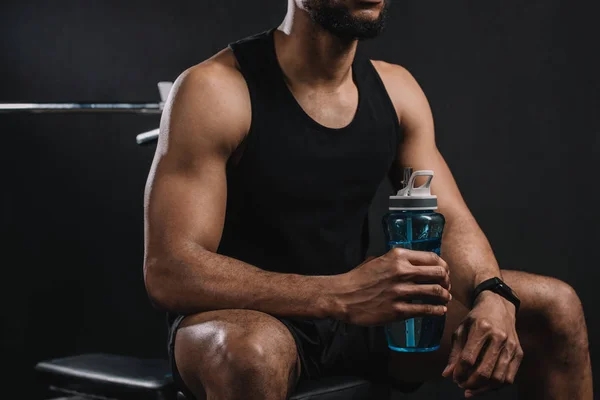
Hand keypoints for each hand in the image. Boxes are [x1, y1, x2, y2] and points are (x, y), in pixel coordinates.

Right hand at [334, 248, 451, 325]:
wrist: (342, 296)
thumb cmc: (358, 279)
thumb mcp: (377, 260)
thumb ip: (395, 261)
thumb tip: (411, 263)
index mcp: (397, 256)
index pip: (432, 257)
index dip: (443, 266)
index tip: (444, 272)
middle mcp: (401, 271)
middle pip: (438, 273)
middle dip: (446, 281)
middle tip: (446, 286)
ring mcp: (400, 291)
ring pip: (435, 292)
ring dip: (444, 296)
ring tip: (445, 299)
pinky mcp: (398, 310)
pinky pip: (426, 309)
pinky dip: (437, 310)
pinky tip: (440, 311)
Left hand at [442, 291, 523, 397]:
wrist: (499, 306)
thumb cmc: (476, 318)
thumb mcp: (461, 329)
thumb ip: (454, 352)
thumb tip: (446, 375)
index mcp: (481, 328)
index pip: (468, 358)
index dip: (459, 373)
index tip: (454, 378)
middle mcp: (498, 337)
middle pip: (484, 371)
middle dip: (470, 383)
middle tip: (461, 385)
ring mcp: (511, 346)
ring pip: (498, 379)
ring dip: (482, 389)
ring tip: (471, 389)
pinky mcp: (519, 353)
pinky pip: (509, 378)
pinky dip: (496, 387)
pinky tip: (485, 386)